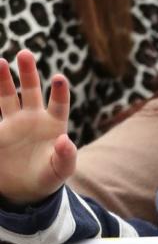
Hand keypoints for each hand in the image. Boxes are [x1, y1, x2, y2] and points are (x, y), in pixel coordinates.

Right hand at [0, 49, 75, 205]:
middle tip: (25, 54)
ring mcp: (14, 122)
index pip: (58, 104)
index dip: (59, 91)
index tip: (59, 78)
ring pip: (8, 95)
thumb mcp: (60, 171)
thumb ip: (65, 157)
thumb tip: (65, 140)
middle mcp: (33, 117)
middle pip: (31, 90)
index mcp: (53, 125)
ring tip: (0, 62)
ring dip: (3, 79)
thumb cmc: (48, 177)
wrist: (25, 189)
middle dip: (28, 72)